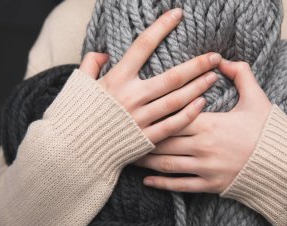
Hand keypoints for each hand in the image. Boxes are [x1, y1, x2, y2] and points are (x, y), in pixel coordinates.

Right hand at [79, 8, 221, 143]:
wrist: (71, 151)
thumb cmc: (74, 115)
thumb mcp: (77, 84)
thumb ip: (90, 64)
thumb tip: (104, 53)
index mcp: (116, 79)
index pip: (143, 46)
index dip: (161, 27)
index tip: (178, 14)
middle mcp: (132, 97)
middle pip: (172, 76)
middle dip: (197, 64)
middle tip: (215, 57)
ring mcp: (140, 119)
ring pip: (177, 100)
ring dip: (198, 86)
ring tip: (214, 76)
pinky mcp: (145, 138)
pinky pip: (172, 125)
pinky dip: (189, 114)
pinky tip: (202, 103)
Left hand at [133, 60, 272, 193]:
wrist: (284, 164)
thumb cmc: (268, 130)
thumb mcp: (257, 98)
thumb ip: (241, 74)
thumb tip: (223, 60)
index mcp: (209, 123)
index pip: (173, 117)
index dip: (152, 116)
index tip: (135, 114)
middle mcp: (202, 146)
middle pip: (163, 141)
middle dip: (142, 138)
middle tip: (123, 135)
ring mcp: (205, 168)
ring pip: (166, 164)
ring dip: (145, 161)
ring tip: (129, 156)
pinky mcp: (210, 185)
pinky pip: (180, 185)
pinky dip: (161, 184)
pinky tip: (147, 181)